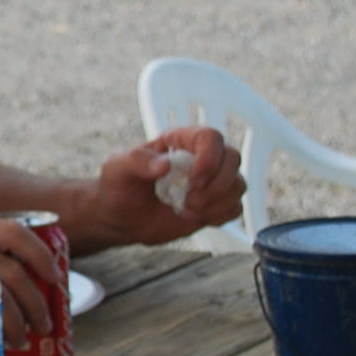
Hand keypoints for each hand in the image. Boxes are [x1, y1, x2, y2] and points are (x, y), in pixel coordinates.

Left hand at [84, 128, 244, 247]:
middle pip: (233, 158)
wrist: (120, 219)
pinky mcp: (214, 205)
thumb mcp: (117, 170)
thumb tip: (164, 165)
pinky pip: (235, 207)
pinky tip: (193, 217)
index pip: (210, 137)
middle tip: (190, 200)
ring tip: (186, 210)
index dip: (209, 158)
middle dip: (217, 184)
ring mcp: (210, 182)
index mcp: (179, 141)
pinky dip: (219, 216)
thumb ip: (137, 161)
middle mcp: (200, 157)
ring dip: (217, 202)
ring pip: (238, 185)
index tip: (194, 180)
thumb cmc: (118, 188)